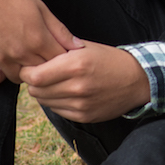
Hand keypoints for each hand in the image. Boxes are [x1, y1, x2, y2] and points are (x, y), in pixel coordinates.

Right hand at [0, 0, 78, 86]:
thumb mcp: (41, 9)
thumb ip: (60, 31)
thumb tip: (78, 46)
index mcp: (38, 40)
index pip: (59, 62)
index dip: (62, 60)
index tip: (58, 54)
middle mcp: (20, 53)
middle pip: (41, 73)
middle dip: (45, 67)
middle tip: (41, 56)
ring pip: (18, 79)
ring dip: (24, 72)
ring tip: (23, 59)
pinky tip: (3, 65)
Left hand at [18, 42, 150, 122]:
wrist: (137, 80)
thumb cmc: (110, 60)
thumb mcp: (85, 47)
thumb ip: (59, 51)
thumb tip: (33, 56)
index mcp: (76, 65)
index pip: (34, 76)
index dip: (27, 71)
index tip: (31, 67)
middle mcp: (77, 86)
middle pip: (36, 90)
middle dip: (34, 82)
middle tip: (42, 75)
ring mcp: (81, 104)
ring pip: (45, 102)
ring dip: (45, 93)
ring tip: (56, 83)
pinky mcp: (84, 116)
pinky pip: (57, 111)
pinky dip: (57, 102)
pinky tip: (67, 92)